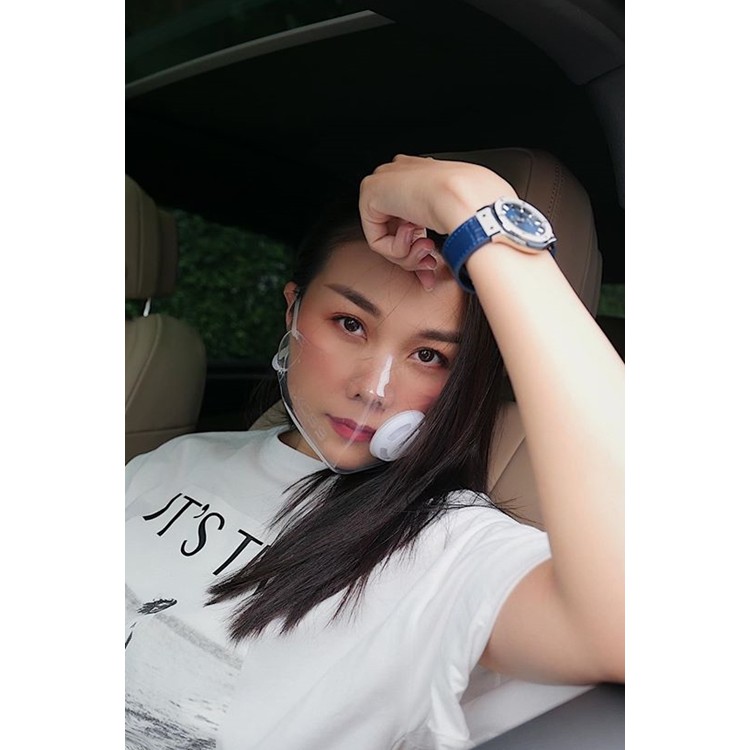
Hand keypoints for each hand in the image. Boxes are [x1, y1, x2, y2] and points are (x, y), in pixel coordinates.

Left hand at [358, 155, 515, 288]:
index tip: (434, 264)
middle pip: (398, 230)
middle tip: (430, 263)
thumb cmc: (479, 205)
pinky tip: (416, 238)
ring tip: (427, 248)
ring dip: (409, 254)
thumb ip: (453, 220)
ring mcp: (384, 182)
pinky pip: (377, 240)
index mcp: (425, 174)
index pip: (413, 215)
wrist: (469, 200)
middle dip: (414, 256)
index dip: (422, 245)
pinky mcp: (369, 195)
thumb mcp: (471, 212)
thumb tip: (456, 241)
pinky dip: (397, 250)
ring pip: (388, 238)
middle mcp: (402, 175)